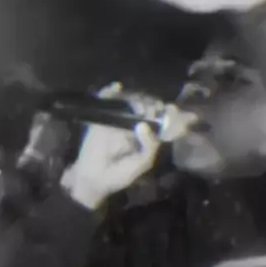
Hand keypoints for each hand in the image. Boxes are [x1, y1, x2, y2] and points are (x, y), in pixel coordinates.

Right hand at [61, 84, 160, 209]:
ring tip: (138, 106)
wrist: (94, 179)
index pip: (163, 121)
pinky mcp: (103, 119)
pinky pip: (107, 101)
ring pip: (131, 102)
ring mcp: (120, 121)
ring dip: (137, 99)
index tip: (171, 108)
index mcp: (149, 137)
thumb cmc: (120, 174)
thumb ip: (149, 145)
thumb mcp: (142, 163)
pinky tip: (117, 87)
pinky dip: (111, 92)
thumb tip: (143, 124)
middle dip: (153, 105)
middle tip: (152, 109)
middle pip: (148, 108)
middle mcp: (136, 126)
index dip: (170, 113)